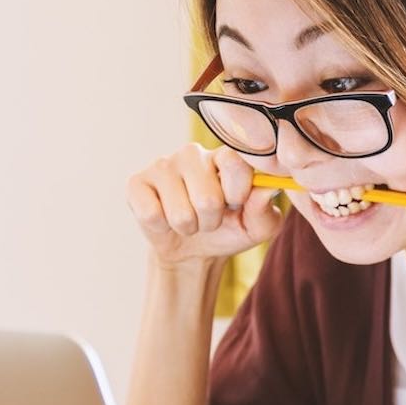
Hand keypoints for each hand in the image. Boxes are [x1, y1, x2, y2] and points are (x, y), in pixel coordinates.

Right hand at [126, 143, 283, 269]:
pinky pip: (151, 214)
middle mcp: (194, 153)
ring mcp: (163, 165)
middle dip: (212, 220)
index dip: (238, 193)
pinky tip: (165, 218)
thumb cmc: (230, 230)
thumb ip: (265, 209)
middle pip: (207, 198)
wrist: (194, 250)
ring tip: (190, 220)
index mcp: (226, 156)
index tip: (236, 204)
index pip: (235, 163)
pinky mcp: (137, 183)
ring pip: (181, 212)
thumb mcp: (258, 227)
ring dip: (189, 227)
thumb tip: (268, 188)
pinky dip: (162, 227)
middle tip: (210, 218)